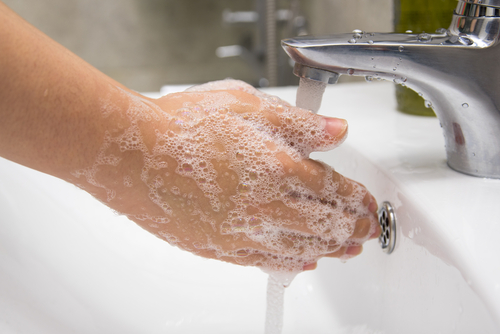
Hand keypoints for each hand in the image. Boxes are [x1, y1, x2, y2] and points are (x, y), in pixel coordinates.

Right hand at [70, 80, 379, 271]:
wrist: (131, 155)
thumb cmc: (180, 126)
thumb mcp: (246, 105)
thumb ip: (297, 123)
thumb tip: (335, 132)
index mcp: (279, 167)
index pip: (335, 190)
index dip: (360, 199)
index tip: (370, 203)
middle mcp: (266, 206)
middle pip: (326, 224)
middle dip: (355, 227)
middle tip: (370, 230)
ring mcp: (243, 232)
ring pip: (302, 248)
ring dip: (332, 249)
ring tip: (348, 249)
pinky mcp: (220, 248)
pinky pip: (267, 261)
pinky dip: (292, 263)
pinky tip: (303, 262)